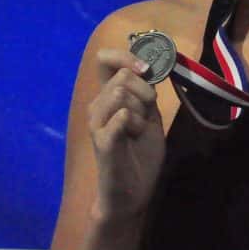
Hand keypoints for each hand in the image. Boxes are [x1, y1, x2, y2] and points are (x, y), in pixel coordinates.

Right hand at [87, 48, 164, 222]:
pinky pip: (119, 116)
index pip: (106, 60)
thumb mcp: (150, 116)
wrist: (132, 192)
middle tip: (146, 116)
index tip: (145, 70)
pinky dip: (133, 121)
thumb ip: (147, 92)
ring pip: (121, 93)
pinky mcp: (103, 142)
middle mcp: (98, 107)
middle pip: (122, 77)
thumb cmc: (140, 153)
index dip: (126, 57)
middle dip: (144, 93)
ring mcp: (98, 124)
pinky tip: (133, 135)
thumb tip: (149, 66)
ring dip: (141, 112)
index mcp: (109, 98)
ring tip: (138, 132)